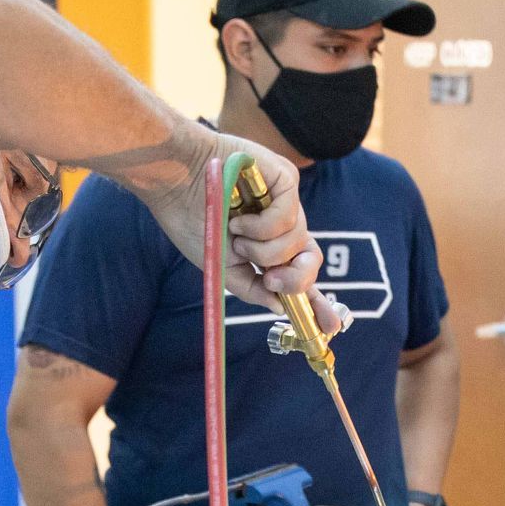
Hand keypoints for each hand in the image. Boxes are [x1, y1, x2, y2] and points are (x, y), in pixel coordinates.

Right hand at [140, 128, 328, 322]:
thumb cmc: (192, 220)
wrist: (173, 182)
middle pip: (311, 260)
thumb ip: (252, 287)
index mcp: (268, 245)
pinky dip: (262, 228)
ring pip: (297, 242)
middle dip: (294, 279)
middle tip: (270, 279)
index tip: (331, 326)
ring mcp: (285, 201)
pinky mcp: (285, 179)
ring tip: (235, 234)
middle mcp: (281, 224)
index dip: (318, 301)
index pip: (301, 273)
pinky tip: (238, 218)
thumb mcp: (222, 267)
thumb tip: (280, 306)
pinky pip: (289, 217)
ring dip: (263, 250)